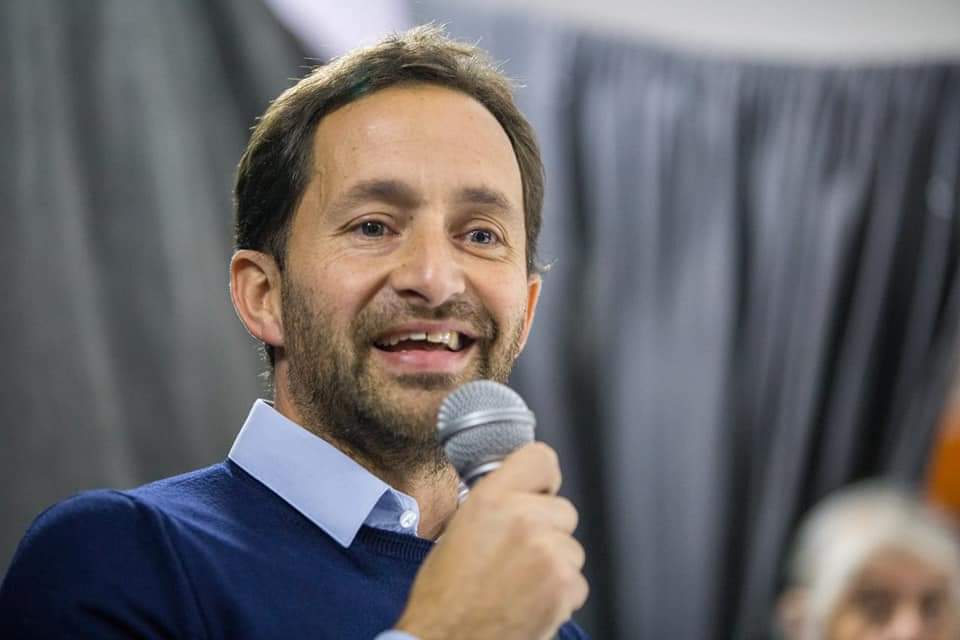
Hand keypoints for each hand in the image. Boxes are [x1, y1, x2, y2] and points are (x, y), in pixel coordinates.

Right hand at [394, 443, 587, 639]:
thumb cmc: (444, 593)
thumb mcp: (459, 529)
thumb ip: (495, 504)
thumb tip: (521, 496)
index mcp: (492, 499)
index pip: (541, 458)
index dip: (542, 479)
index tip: (539, 492)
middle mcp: (524, 519)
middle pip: (564, 510)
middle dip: (548, 531)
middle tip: (518, 554)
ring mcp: (548, 553)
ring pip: (572, 548)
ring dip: (555, 565)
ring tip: (519, 583)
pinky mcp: (564, 587)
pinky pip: (577, 582)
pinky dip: (559, 596)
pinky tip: (529, 602)